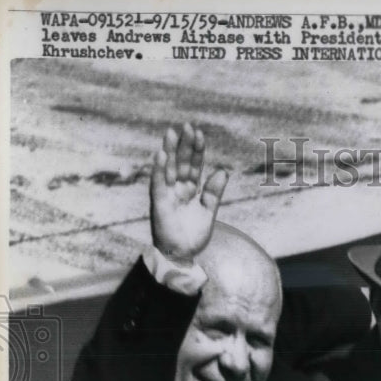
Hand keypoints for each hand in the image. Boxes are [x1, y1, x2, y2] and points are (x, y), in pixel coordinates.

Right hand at [150, 122, 227, 263]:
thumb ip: (214, 192)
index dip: (197, 150)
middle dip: (185, 145)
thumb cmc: (193, 234)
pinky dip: (159, 169)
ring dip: (170, 151)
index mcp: (191, 189)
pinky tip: (161, 155)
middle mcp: (178, 188)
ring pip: (168, 168)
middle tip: (188, 126)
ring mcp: (167, 194)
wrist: (182, 255)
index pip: (194, 165)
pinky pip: (158, 183)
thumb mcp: (208, 211)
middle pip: (181, 162)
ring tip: (172, 133)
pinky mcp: (158, 203)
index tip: (200, 134)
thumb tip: (223, 170)